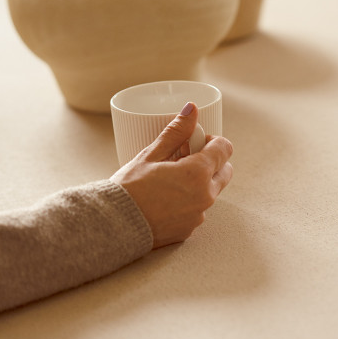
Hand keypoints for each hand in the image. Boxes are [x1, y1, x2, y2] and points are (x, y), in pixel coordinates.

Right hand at [110, 103, 232, 248]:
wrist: (112, 227)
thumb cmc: (129, 189)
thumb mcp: (151, 155)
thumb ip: (176, 132)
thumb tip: (192, 109)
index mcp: (198, 174)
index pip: (224, 149)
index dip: (211, 141)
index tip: (194, 142)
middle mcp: (205, 196)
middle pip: (225, 171)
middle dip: (210, 161)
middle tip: (184, 158)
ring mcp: (198, 215)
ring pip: (211, 191)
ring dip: (199, 182)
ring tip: (169, 180)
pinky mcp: (189, 230)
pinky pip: (197, 210)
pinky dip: (188, 202)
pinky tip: (164, 200)